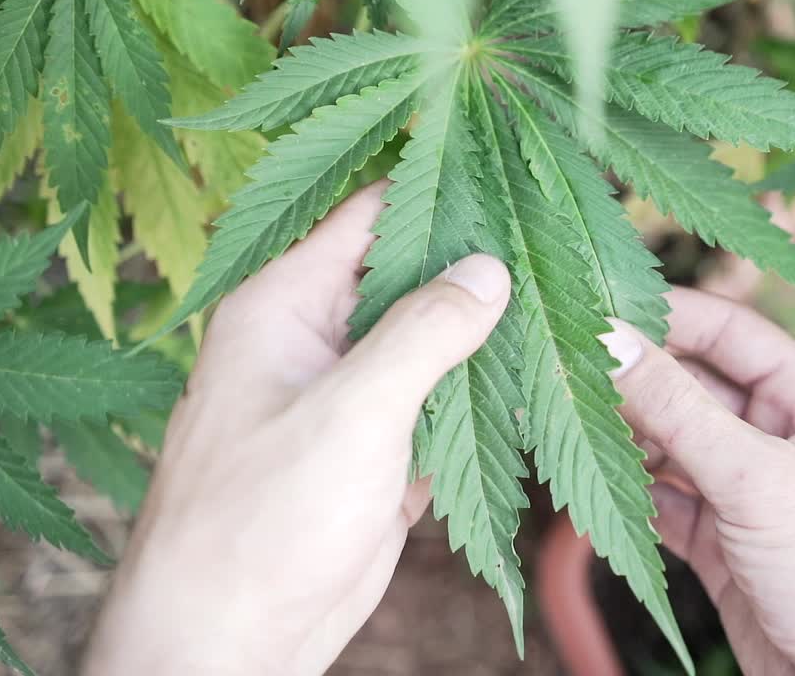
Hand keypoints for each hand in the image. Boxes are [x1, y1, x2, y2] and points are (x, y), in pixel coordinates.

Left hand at [83, 182, 511, 674]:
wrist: (230, 644)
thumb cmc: (260, 520)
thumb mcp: (349, 412)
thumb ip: (422, 334)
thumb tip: (488, 268)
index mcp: (283, 308)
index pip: (364, 217)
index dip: (432, 187)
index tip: (506, 166)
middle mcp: (314, 343)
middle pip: (405, 279)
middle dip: (474, 266)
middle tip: (556, 239)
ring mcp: (349, 400)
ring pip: (429, 346)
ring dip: (485, 335)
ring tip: (564, 299)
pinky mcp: (377, 454)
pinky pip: (438, 407)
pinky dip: (480, 398)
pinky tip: (538, 378)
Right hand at [601, 289, 794, 674]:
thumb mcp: (761, 478)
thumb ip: (678, 409)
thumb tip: (609, 339)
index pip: (733, 334)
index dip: (669, 316)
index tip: (602, 306)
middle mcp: (783, 440)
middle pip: (695, 389)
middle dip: (637, 380)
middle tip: (569, 367)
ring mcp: (751, 494)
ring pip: (674, 447)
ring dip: (627, 437)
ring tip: (570, 421)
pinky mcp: (725, 545)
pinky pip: (667, 503)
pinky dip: (633, 494)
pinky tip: (596, 483)